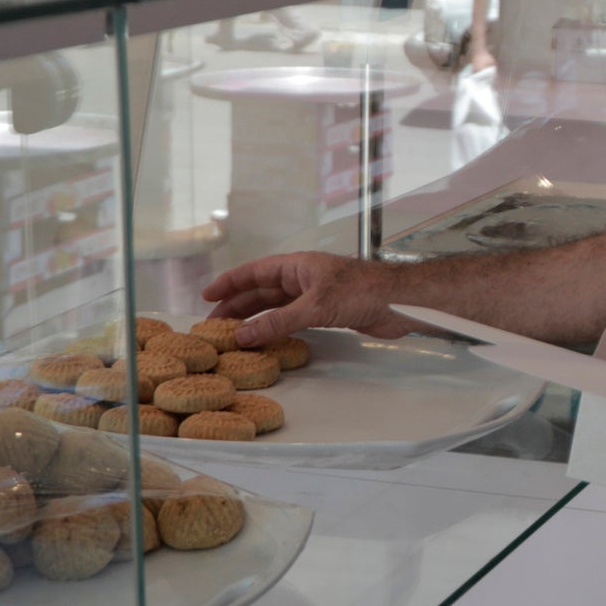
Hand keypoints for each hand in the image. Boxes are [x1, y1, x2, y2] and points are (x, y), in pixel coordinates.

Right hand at [201, 251, 415, 348]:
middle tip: (214, 325)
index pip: (254, 272)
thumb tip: (242, 336)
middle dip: (237, 305)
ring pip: (276, 307)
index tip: (207, 295)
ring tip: (233, 335)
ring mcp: (314, 295)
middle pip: (261, 291)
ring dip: (255, 319)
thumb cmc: (362, 290)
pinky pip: (292, 320)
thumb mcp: (315, 307)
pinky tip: (265, 340)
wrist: (399, 301)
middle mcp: (303, 278)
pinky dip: (276, 329)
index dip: (229, 283)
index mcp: (297, 266)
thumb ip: (278, 323)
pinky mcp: (326, 312)